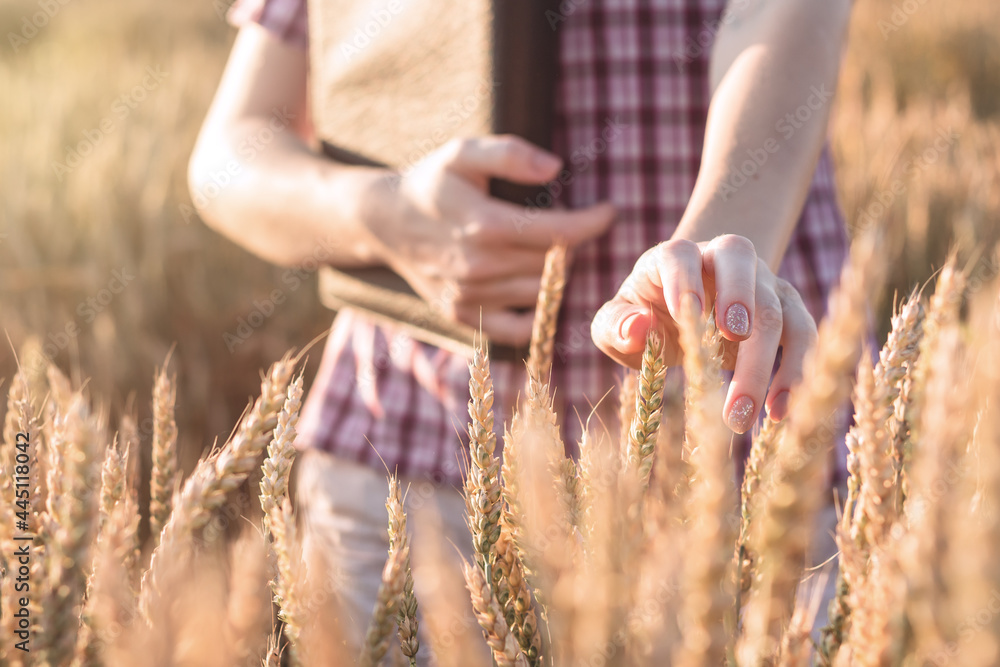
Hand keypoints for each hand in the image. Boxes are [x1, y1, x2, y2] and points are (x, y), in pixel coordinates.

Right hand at [361, 135, 615, 346]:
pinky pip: (516, 329)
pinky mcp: (463, 315)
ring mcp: (470, 296)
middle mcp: (479, 267)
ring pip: (540, 295)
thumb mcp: (463, 152)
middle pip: (554, 265)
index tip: (609, 211)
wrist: (384, 222)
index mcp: (485, 225)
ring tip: (559, 253)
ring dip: (558, 276)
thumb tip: (555, 168)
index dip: (593, 223)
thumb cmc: (430, 182)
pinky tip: (541, 291)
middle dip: (575, 245)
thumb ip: (509, 154)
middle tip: (578, 228)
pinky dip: (537, 315)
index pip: (559, 233)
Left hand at [590, 235, 816, 431]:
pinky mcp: (786, 308)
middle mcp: (723, 258)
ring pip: (778, 305)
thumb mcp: (615, 323)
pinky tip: (777, 412)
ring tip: (746, 413)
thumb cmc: (643, 316)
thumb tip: (638, 328)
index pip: (681, 254)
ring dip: (767, 359)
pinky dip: (796, 371)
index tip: (685, 313)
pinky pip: (802, 333)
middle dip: (740, 301)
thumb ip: (616, 324)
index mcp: (676, 257)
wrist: (678, 312)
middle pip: (741, 264)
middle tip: (734, 340)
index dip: (684, 278)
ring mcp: (761, 280)